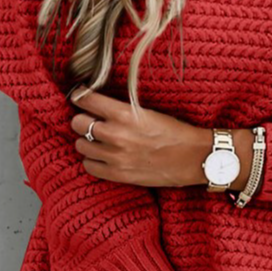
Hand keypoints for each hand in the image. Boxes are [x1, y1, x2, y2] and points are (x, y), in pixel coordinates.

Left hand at [69, 84, 211, 186]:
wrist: (194, 157)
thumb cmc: (175, 132)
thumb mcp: (147, 112)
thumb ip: (121, 109)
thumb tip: (96, 104)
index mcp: (125, 114)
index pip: (86, 100)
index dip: (79, 96)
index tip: (79, 95)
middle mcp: (116, 135)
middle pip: (77, 123)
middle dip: (82, 119)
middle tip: (90, 119)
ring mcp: (115, 157)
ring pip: (80, 145)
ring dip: (86, 141)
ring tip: (98, 140)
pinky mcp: (118, 175)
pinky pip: (89, 166)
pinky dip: (92, 160)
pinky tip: (102, 156)